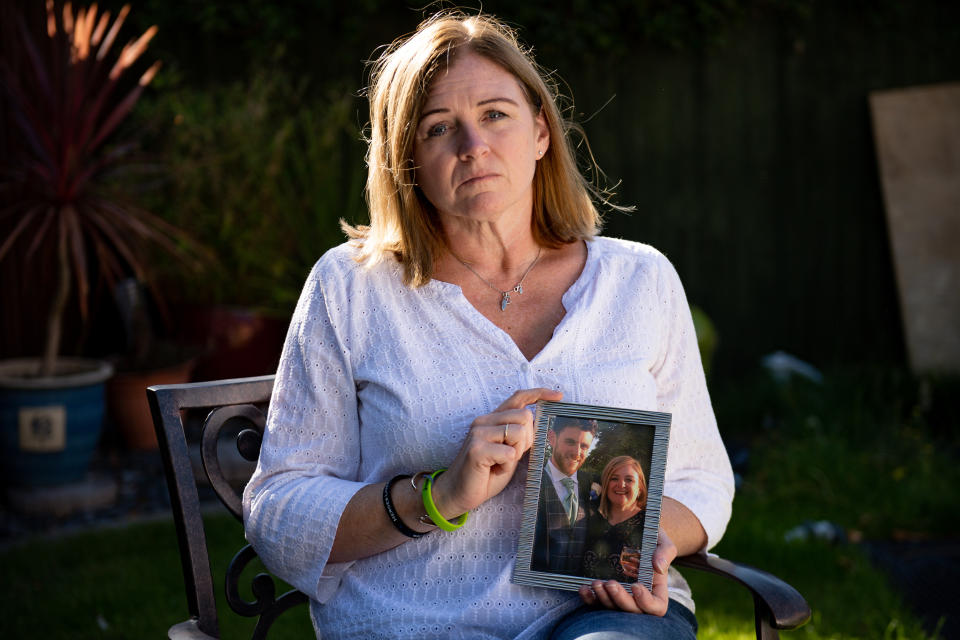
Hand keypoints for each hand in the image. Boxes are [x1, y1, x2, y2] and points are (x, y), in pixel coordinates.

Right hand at [431, 388, 561, 517]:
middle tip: (511, 456)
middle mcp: (484, 421)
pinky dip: (507, 466)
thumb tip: (540, 425)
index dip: (539, 394)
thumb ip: (520, 436)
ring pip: (520, 432)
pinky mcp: (477, 449)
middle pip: (525, 416)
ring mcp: (479, 433)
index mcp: (492, 419)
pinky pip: (509, 453)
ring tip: (501, 463)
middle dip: (527, 440)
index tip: (558, 396)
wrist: (457, 492)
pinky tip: (494, 470)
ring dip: (517, 453)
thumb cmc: (485, 474)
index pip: (518, 398)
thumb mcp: (508, 451)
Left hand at [578, 528, 676, 615]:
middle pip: (632, 611)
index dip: (646, 602)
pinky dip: (590, 598)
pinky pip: (597, 602)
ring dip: (603, 599)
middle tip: (610, 583)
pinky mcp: (605, 593)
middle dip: (620, 599)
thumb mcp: (661, 540)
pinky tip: (584, 588)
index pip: (656, 607)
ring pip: (613, 609)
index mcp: (656, 590)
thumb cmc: (651, 538)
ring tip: (596, 583)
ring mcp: (621, 596)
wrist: (633, 530)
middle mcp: (639, 598)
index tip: (635, 586)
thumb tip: (658, 567)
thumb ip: (665, 552)